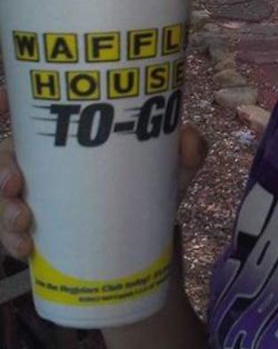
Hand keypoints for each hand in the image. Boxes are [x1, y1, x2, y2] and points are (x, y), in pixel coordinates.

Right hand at [0, 86, 207, 260]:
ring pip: (2, 199)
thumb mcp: (171, 171)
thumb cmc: (151, 194)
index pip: (28, 119)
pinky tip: (27, 248)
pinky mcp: (37, 237)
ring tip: (24, 220)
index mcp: (68, 144)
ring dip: (3, 209)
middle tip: (16, 182)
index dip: (4, 106)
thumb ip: (188, 152)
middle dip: (1, 168)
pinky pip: (10, 238)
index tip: (1, 100)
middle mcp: (45, 169)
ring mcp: (37, 203)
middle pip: (5, 158)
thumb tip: (188, 136)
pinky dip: (12, 242)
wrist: (148, 248)